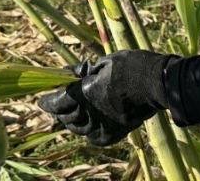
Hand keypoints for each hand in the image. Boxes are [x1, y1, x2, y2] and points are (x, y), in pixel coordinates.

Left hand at [37, 51, 172, 145]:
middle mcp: (89, 114)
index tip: (41, 101)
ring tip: (74, 113)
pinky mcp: (113, 134)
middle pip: (65, 117)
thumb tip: (71, 73)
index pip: (56, 103)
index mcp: (83, 94)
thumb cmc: (131, 67)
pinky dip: (89, 130)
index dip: (47, 102)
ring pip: (78, 128)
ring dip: (73, 120)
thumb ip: (85, 71)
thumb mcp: (105, 62)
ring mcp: (101, 126)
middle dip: (60, 110)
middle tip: (59, 104)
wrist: (158, 84)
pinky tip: (90, 123)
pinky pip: (93, 136)